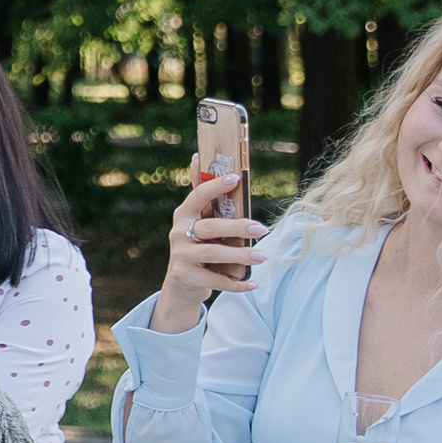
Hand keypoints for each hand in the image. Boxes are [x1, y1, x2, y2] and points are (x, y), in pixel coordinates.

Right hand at [154, 157, 265, 333]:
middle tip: (262, 229)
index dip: (216, 186)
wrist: (182, 285)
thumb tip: (198, 157)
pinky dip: (236, 283)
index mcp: (184, 215)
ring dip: (241, 255)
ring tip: (263, 256)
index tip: (236, 178)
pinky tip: (253, 283)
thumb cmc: (198, 246)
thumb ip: (204, 196)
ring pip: (213, 253)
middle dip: (237, 227)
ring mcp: (180, 255)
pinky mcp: (185, 276)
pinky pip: (214, 279)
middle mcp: (178, 233)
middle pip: (210, 227)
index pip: (198, 196)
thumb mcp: (199, 222)